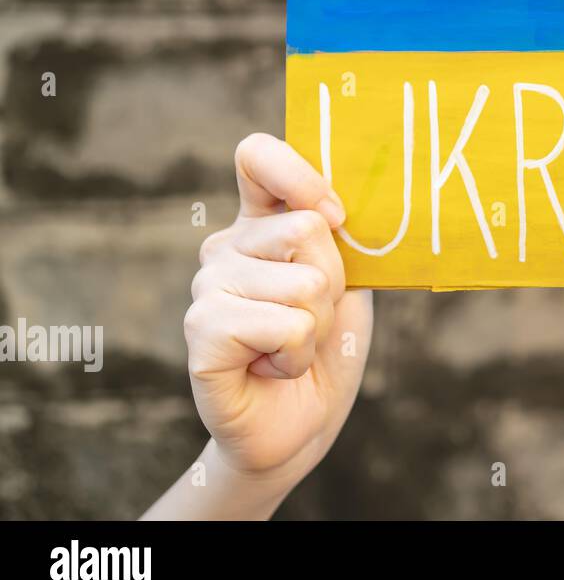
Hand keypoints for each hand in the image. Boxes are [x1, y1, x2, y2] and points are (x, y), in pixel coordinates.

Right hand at [183, 134, 372, 486]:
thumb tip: (332, 207)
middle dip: (332, 284)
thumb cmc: (324, 349)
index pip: (256, 156)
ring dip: (316, 327)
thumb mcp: (346, 282)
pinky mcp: (201, 333)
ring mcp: (206, 288)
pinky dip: (296, 355)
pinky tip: (270, 368)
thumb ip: (337, 238)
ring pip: (304, 284)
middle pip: (305, 228)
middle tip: (310, 319)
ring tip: (289, 348)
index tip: (334, 214)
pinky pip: (285, 325)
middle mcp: (224, 247)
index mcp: (258, 223)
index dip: (298, 173)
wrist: (298, 423)